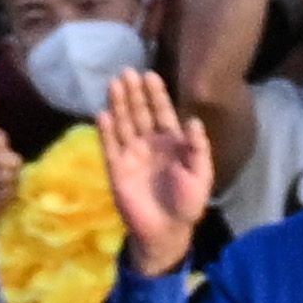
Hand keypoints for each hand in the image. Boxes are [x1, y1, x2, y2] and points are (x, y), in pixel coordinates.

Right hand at [98, 67, 213, 276]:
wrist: (167, 230)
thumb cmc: (187, 202)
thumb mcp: (200, 174)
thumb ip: (198, 148)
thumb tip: (194, 121)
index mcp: (171, 142)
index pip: (162, 112)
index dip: (156, 94)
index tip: (150, 74)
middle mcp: (149, 143)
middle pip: (140, 112)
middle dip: (134, 93)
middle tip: (126, 71)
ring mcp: (131, 154)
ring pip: (124, 124)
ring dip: (119, 105)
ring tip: (113, 84)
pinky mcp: (117, 169)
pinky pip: (110, 146)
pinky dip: (106, 131)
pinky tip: (102, 114)